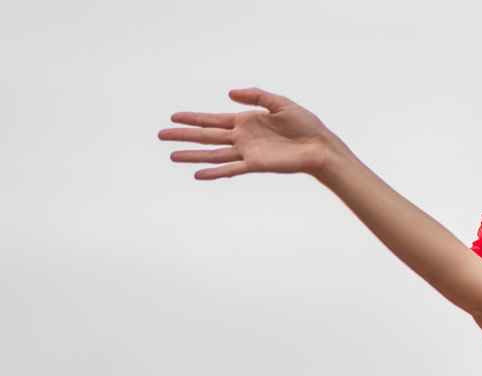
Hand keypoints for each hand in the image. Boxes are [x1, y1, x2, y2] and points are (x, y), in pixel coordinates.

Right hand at [159, 88, 343, 180]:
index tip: (173, 117)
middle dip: (184, 135)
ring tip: (172, 155)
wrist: (320, 147)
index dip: (192, 118)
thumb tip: (229, 94)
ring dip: (193, 155)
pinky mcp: (256, 165)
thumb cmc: (305, 125)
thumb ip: (255, 96)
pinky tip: (197, 174)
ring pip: (214, 153)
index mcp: (245, 121)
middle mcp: (242, 138)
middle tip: (161, 135)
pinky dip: (215, 172)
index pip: (212, 119)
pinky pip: (231, 169)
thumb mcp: (280, 102)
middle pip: (207, 136)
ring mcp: (247, 152)